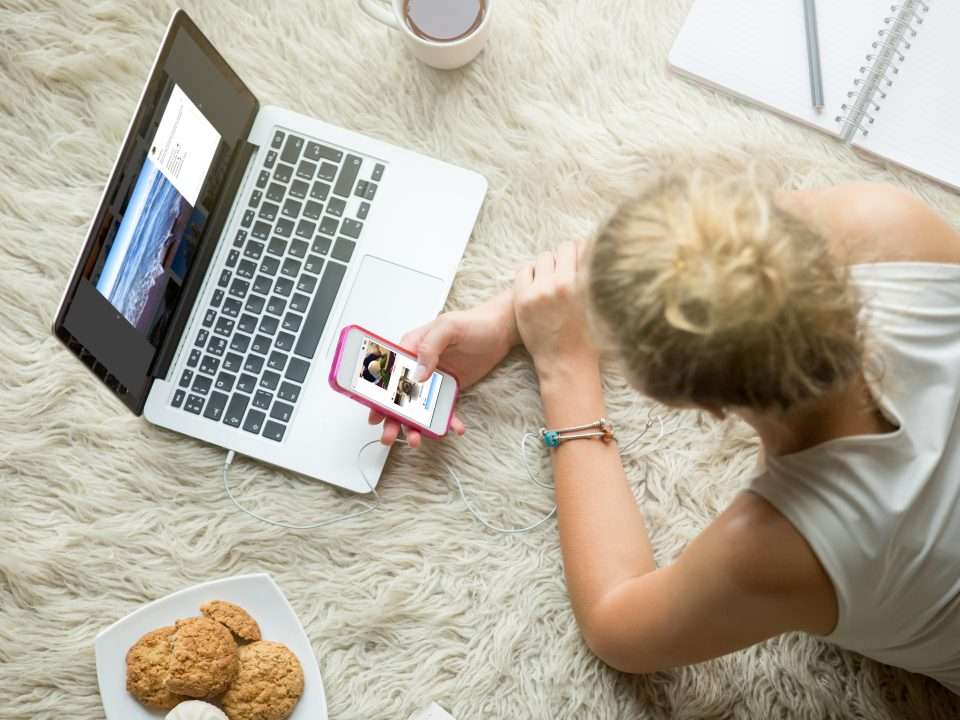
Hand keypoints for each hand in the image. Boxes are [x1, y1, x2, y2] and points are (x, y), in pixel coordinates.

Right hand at [369, 289, 519, 446]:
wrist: (500, 331)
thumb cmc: (473, 322)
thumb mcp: (448, 328)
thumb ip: (430, 347)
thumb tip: (417, 374)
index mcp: (410, 349)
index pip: (387, 374)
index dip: (377, 395)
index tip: (375, 414)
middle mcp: (418, 366)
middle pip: (398, 396)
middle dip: (392, 418)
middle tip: (389, 436)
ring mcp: (433, 380)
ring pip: (418, 408)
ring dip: (415, 426)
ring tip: (417, 440)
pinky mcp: (449, 390)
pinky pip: (444, 409)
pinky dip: (447, 421)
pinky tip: (454, 428)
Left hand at [514, 240, 598, 378]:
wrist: (566, 363)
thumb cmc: (589, 337)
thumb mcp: (603, 305)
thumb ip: (600, 279)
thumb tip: (598, 251)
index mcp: (588, 283)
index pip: (586, 247)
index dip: (585, 249)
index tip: (583, 255)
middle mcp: (564, 283)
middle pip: (564, 248)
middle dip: (568, 255)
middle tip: (568, 269)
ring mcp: (541, 290)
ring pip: (544, 257)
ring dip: (550, 264)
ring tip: (553, 278)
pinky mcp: (523, 299)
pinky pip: (525, 270)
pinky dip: (532, 273)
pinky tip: (538, 285)